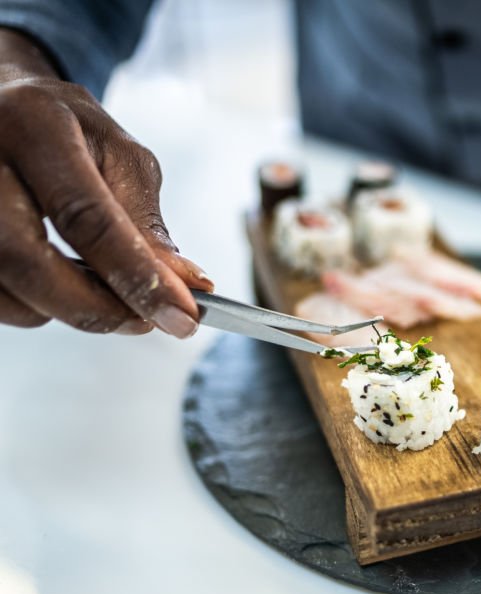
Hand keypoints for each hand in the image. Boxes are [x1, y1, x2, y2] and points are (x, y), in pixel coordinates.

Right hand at [0, 28, 211, 336]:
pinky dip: (34, 307)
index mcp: (35, 127)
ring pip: (7, 290)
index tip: (181, 314)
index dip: (136, 274)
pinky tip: (60, 285)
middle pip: (29, 260)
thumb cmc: (65, 131)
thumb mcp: (118, 157)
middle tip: (146, 321)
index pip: (86, 216)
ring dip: (65, 310)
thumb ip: (146, 222)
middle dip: (97, 307)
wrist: (3, 108)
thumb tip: (185, 286)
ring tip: (105, 293)